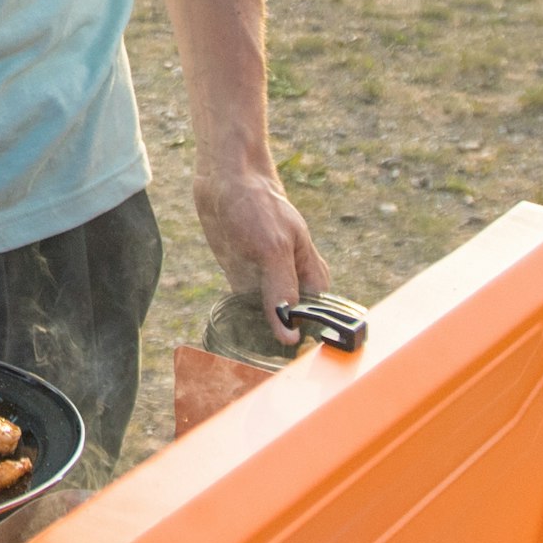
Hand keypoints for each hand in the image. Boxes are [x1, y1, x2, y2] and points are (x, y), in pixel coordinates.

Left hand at [193, 158, 328, 346]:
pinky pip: (245, 312)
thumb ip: (282, 291)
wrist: (226, 178)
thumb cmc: (258, 204)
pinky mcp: (244, 281)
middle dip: (277, 344)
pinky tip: (232, 337)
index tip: (286, 362)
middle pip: (292, 326)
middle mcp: (292, 284)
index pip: (316, 321)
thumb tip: (289, 337)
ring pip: (267, 322)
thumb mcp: (273, 248)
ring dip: (257, 336)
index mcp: (312, 277)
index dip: (303, 342)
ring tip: (244, 356)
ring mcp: (267, 284)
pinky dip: (239, 323)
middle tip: (260, 364)